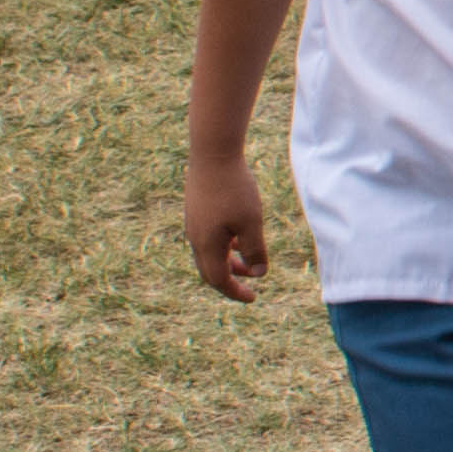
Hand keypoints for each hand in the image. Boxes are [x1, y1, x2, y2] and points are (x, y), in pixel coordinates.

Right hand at [185, 149, 269, 300]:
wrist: (212, 153)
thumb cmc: (234, 188)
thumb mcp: (251, 222)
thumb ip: (255, 250)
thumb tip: (258, 273)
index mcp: (207, 246)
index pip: (219, 280)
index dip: (235, 292)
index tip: (253, 298)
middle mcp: (195, 238)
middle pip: (210, 271)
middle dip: (230, 282)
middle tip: (249, 287)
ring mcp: (193, 224)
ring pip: (209, 254)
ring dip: (227, 263)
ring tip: (247, 262)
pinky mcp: (195, 210)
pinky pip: (207, 239)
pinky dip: (222, 247)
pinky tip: (237, 238)